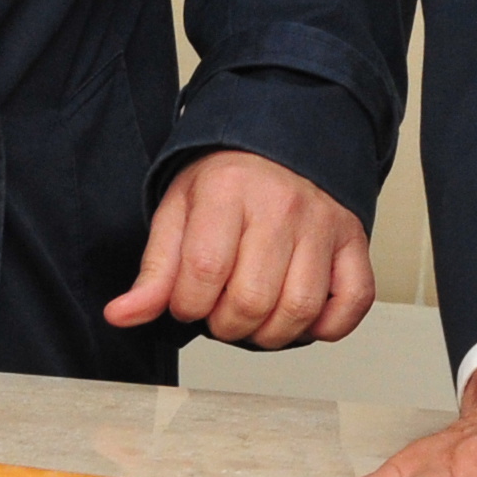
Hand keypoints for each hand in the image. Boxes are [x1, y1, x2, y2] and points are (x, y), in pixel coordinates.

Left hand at [103, 151, 372, 347]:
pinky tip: (302, 318)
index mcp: (228, 192)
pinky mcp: (353, 241)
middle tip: (220, 310)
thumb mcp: (178, 212)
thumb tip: (122, 315)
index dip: (187, 306)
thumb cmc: (228, 181)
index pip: (203, 275)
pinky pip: (354, 301)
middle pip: (252, 300)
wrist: (282, 142)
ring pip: (300, 309)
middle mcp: (281, 206)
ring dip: (270, 334)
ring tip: (255, 318)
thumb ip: (154, 270)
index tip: (188, 300)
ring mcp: (323, 224)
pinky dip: (328, 326)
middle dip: (225, 325)